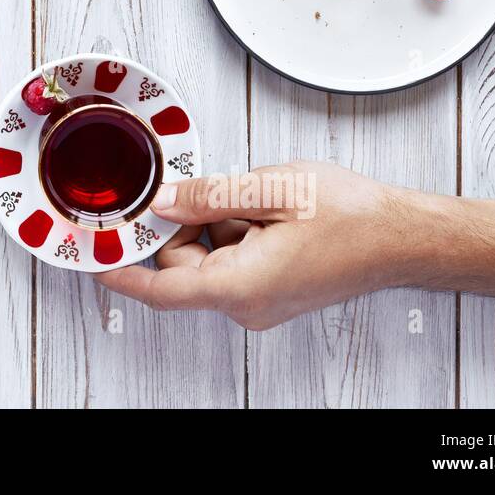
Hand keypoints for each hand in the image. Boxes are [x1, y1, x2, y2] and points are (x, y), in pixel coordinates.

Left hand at [97, 162, 409, 329]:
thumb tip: (160, 203)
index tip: (92, 261)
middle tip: (220, 193)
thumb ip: (207, 197)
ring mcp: (259, 301)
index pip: (162, 289)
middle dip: (186, 224)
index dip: (122, 274)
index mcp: (240, 286)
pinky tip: (269, 214)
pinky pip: (230, 260)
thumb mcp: (271, 190)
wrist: (401, 235)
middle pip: (181, 266)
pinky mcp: (270, 291)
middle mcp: (246, 304)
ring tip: (262, 204)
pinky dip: (236, 232)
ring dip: (217, 224)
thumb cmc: (350, 215)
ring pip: (206, 258)